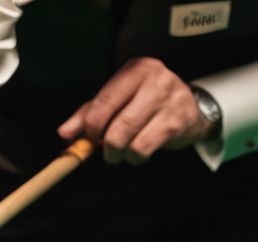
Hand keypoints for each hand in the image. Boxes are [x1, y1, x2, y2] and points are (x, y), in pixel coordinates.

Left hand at [58, 57, 213, 164]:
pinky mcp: (177, 121)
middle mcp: (154, 80)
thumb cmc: (146, 102)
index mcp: (135, 69)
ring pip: (128, 139)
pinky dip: (136, 157)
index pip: (102, 103)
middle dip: (104, 146)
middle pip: (115, 125)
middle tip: (106, 150)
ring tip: (123, 151)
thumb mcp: (118, 100)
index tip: (89, 138)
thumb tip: (64, 133)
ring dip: (120, 153)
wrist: (193, 108)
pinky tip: (139, 152)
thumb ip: (88, 113)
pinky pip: (143, 148)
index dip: (90, 128)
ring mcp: (169, 100)